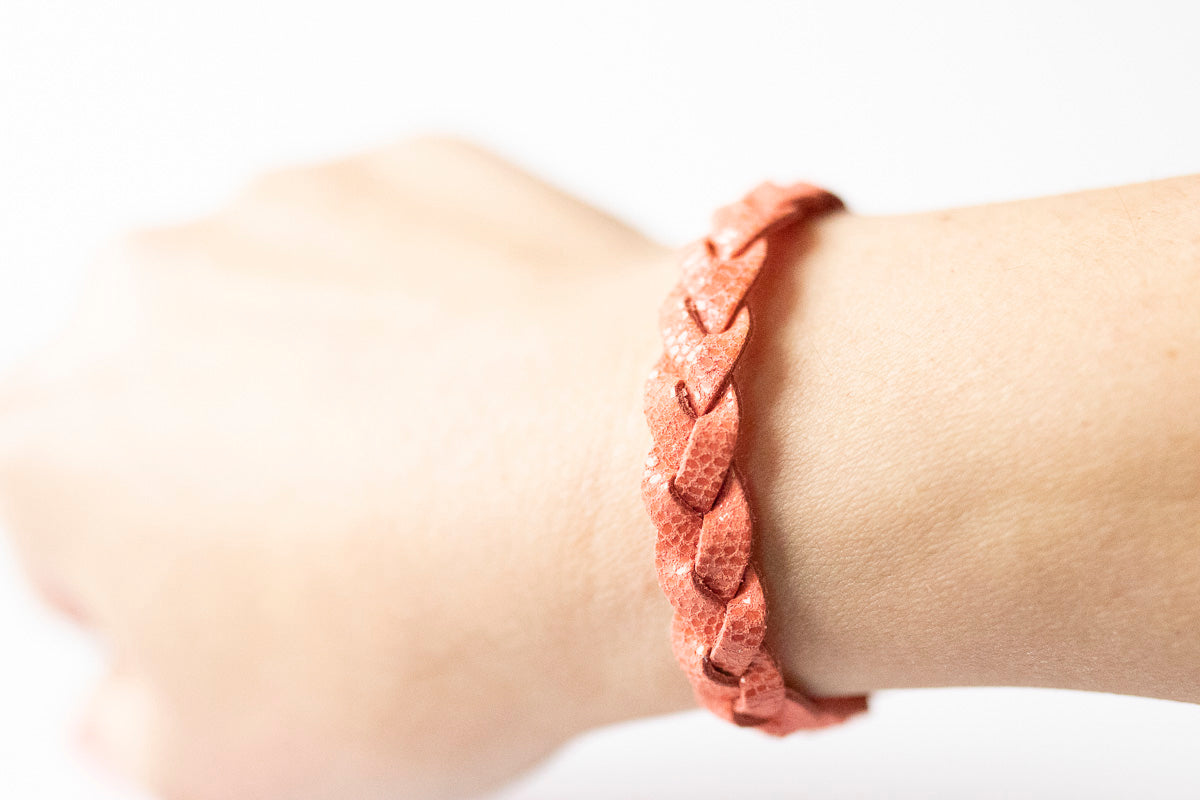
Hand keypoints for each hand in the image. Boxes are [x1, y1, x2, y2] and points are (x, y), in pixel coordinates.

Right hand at [0, 138, 693, 798]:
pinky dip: (432, 317)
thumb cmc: (446, 619)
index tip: (262, 620)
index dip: (177, 597)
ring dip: (339, 389)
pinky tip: (498, 399)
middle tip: (367, 554)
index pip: (77, 536)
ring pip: (287, 326)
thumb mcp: (236, 763)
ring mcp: (289, 211)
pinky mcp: (412, 170)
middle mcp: (147, 292)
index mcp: (58, 441)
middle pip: (178, 416)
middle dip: (245, 483)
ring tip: (451, 479)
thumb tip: (145, 689)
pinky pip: (397, 263)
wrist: (641, 488)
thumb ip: (138, 724)